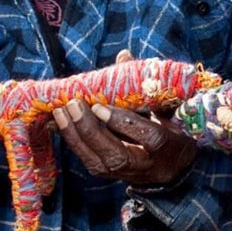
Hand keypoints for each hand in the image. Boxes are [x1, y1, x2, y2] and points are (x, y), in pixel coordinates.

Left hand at [52, 85, 198, 185]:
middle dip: (92, 131)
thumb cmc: (172, 128)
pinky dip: (72, 142)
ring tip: (60, 113)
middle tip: (75, 106)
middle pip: (118, 155)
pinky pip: (89, 161)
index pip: (148, 136)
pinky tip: (58, 125)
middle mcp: (149, 166)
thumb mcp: (166, 107)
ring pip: (99, 163)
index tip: (100, 106)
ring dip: (76, 137)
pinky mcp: (111, 175)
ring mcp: (128, 174)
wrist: (173, 165)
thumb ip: (144, 84)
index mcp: (169, 145)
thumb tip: (123, 55)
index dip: (124, 123)